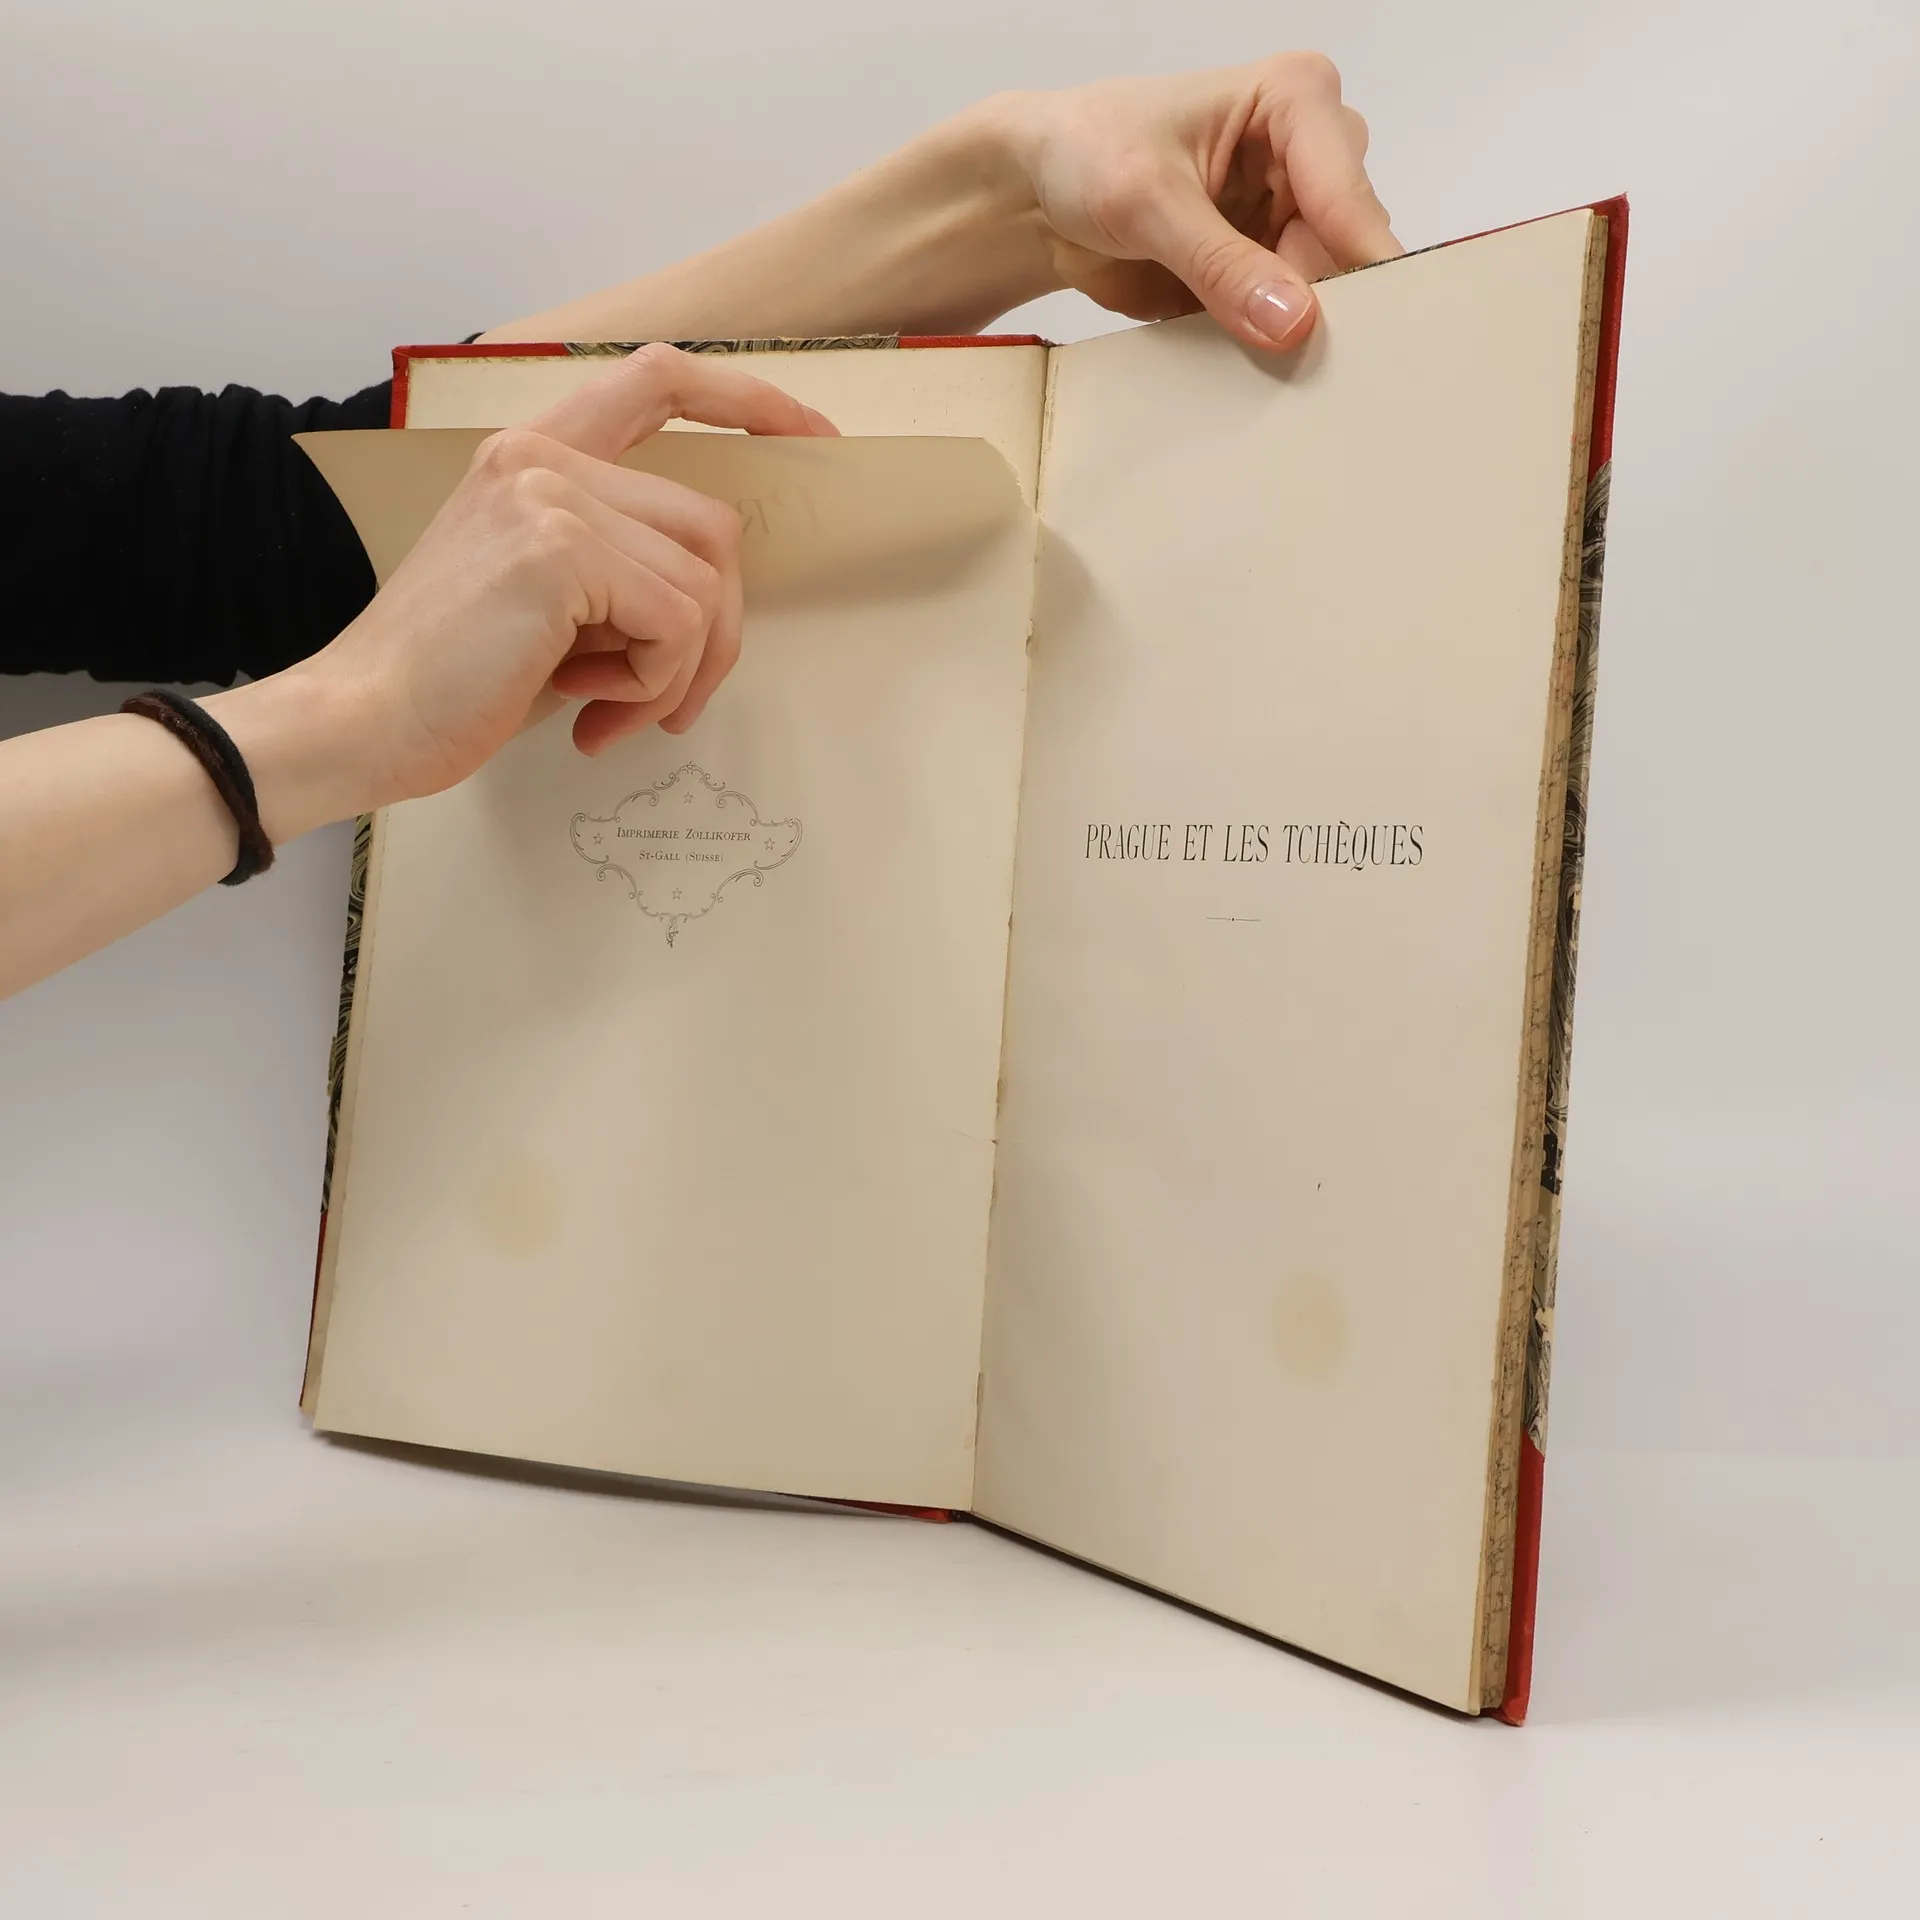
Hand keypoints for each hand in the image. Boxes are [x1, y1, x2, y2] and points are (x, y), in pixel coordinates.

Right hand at [309, 344, 836, 809]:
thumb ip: (624, 568)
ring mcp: (550, 496)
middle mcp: (542, 456)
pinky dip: (656, 684)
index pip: (659, 380)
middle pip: (714, 525)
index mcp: (535, 455)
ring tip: (611, 709)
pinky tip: (590, 710)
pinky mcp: (559, 551)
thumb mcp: (554, 604)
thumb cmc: (455, 681)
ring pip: (705, 582)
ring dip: (680, 671)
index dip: (751, 402)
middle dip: (717, 632)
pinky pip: (678, 622)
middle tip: (670, 704)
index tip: (813, 437)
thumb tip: (721, 597)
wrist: (362, 721)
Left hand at [992, 53, 1399, 349]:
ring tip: (1265, 367)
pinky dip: (1265, 347)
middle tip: (1310, 366)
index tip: (1369, 329)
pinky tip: (1243, 365)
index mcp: (1295, 100)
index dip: (1361, 262)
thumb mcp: (1148, 203)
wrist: (1039, 192)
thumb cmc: (1088, 153)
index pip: (1346, 191)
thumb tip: (1292, 320)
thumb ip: (1221, 264)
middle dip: (1328, 306)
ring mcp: (1291, 215)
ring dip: (1295, 334)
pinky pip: (1284, 319)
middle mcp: (1309, 155)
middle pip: (1348, 247)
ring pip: (1324, 291)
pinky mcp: (1266, 266)